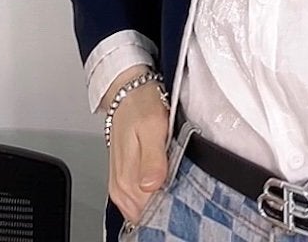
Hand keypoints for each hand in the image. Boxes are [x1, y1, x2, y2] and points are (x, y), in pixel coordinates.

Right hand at [104, 69, 170, 224]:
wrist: (127, 92)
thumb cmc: (140, 105)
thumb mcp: (152, 126)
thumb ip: (153, 159)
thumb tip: (151, 185)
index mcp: (127, 179)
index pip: (151, 212)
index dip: (171, 206)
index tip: (186, 194)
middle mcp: (121, 188)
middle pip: (148, 215)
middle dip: (168, 205)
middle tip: (185, 186)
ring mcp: (121, 187)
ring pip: (144, 211)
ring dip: (162, 201)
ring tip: (176, 181)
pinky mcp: (123, 183)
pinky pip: (139, 203)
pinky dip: (154, 197)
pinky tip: (165, 182)